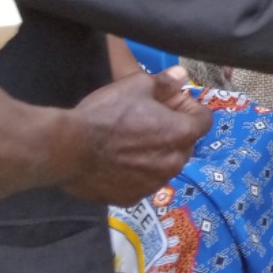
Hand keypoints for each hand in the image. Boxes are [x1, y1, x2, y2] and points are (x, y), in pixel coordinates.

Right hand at [59, 66, 210, 205]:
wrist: (67, 148)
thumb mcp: (136, 85)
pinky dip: (136, 173)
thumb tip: (182, 75)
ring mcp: (154, 184)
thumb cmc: (105, 114)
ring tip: (130, 143)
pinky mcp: (132, 198)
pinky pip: (143, 183)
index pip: (204, 120)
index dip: (190, 108)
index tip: (172, 103)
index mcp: (181, 133)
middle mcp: (174, 163)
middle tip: (148, 120)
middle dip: (173, 131)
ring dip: (156, 154)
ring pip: (164, 165)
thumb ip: (165, 82)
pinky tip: (117, 163)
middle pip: (185, 143)